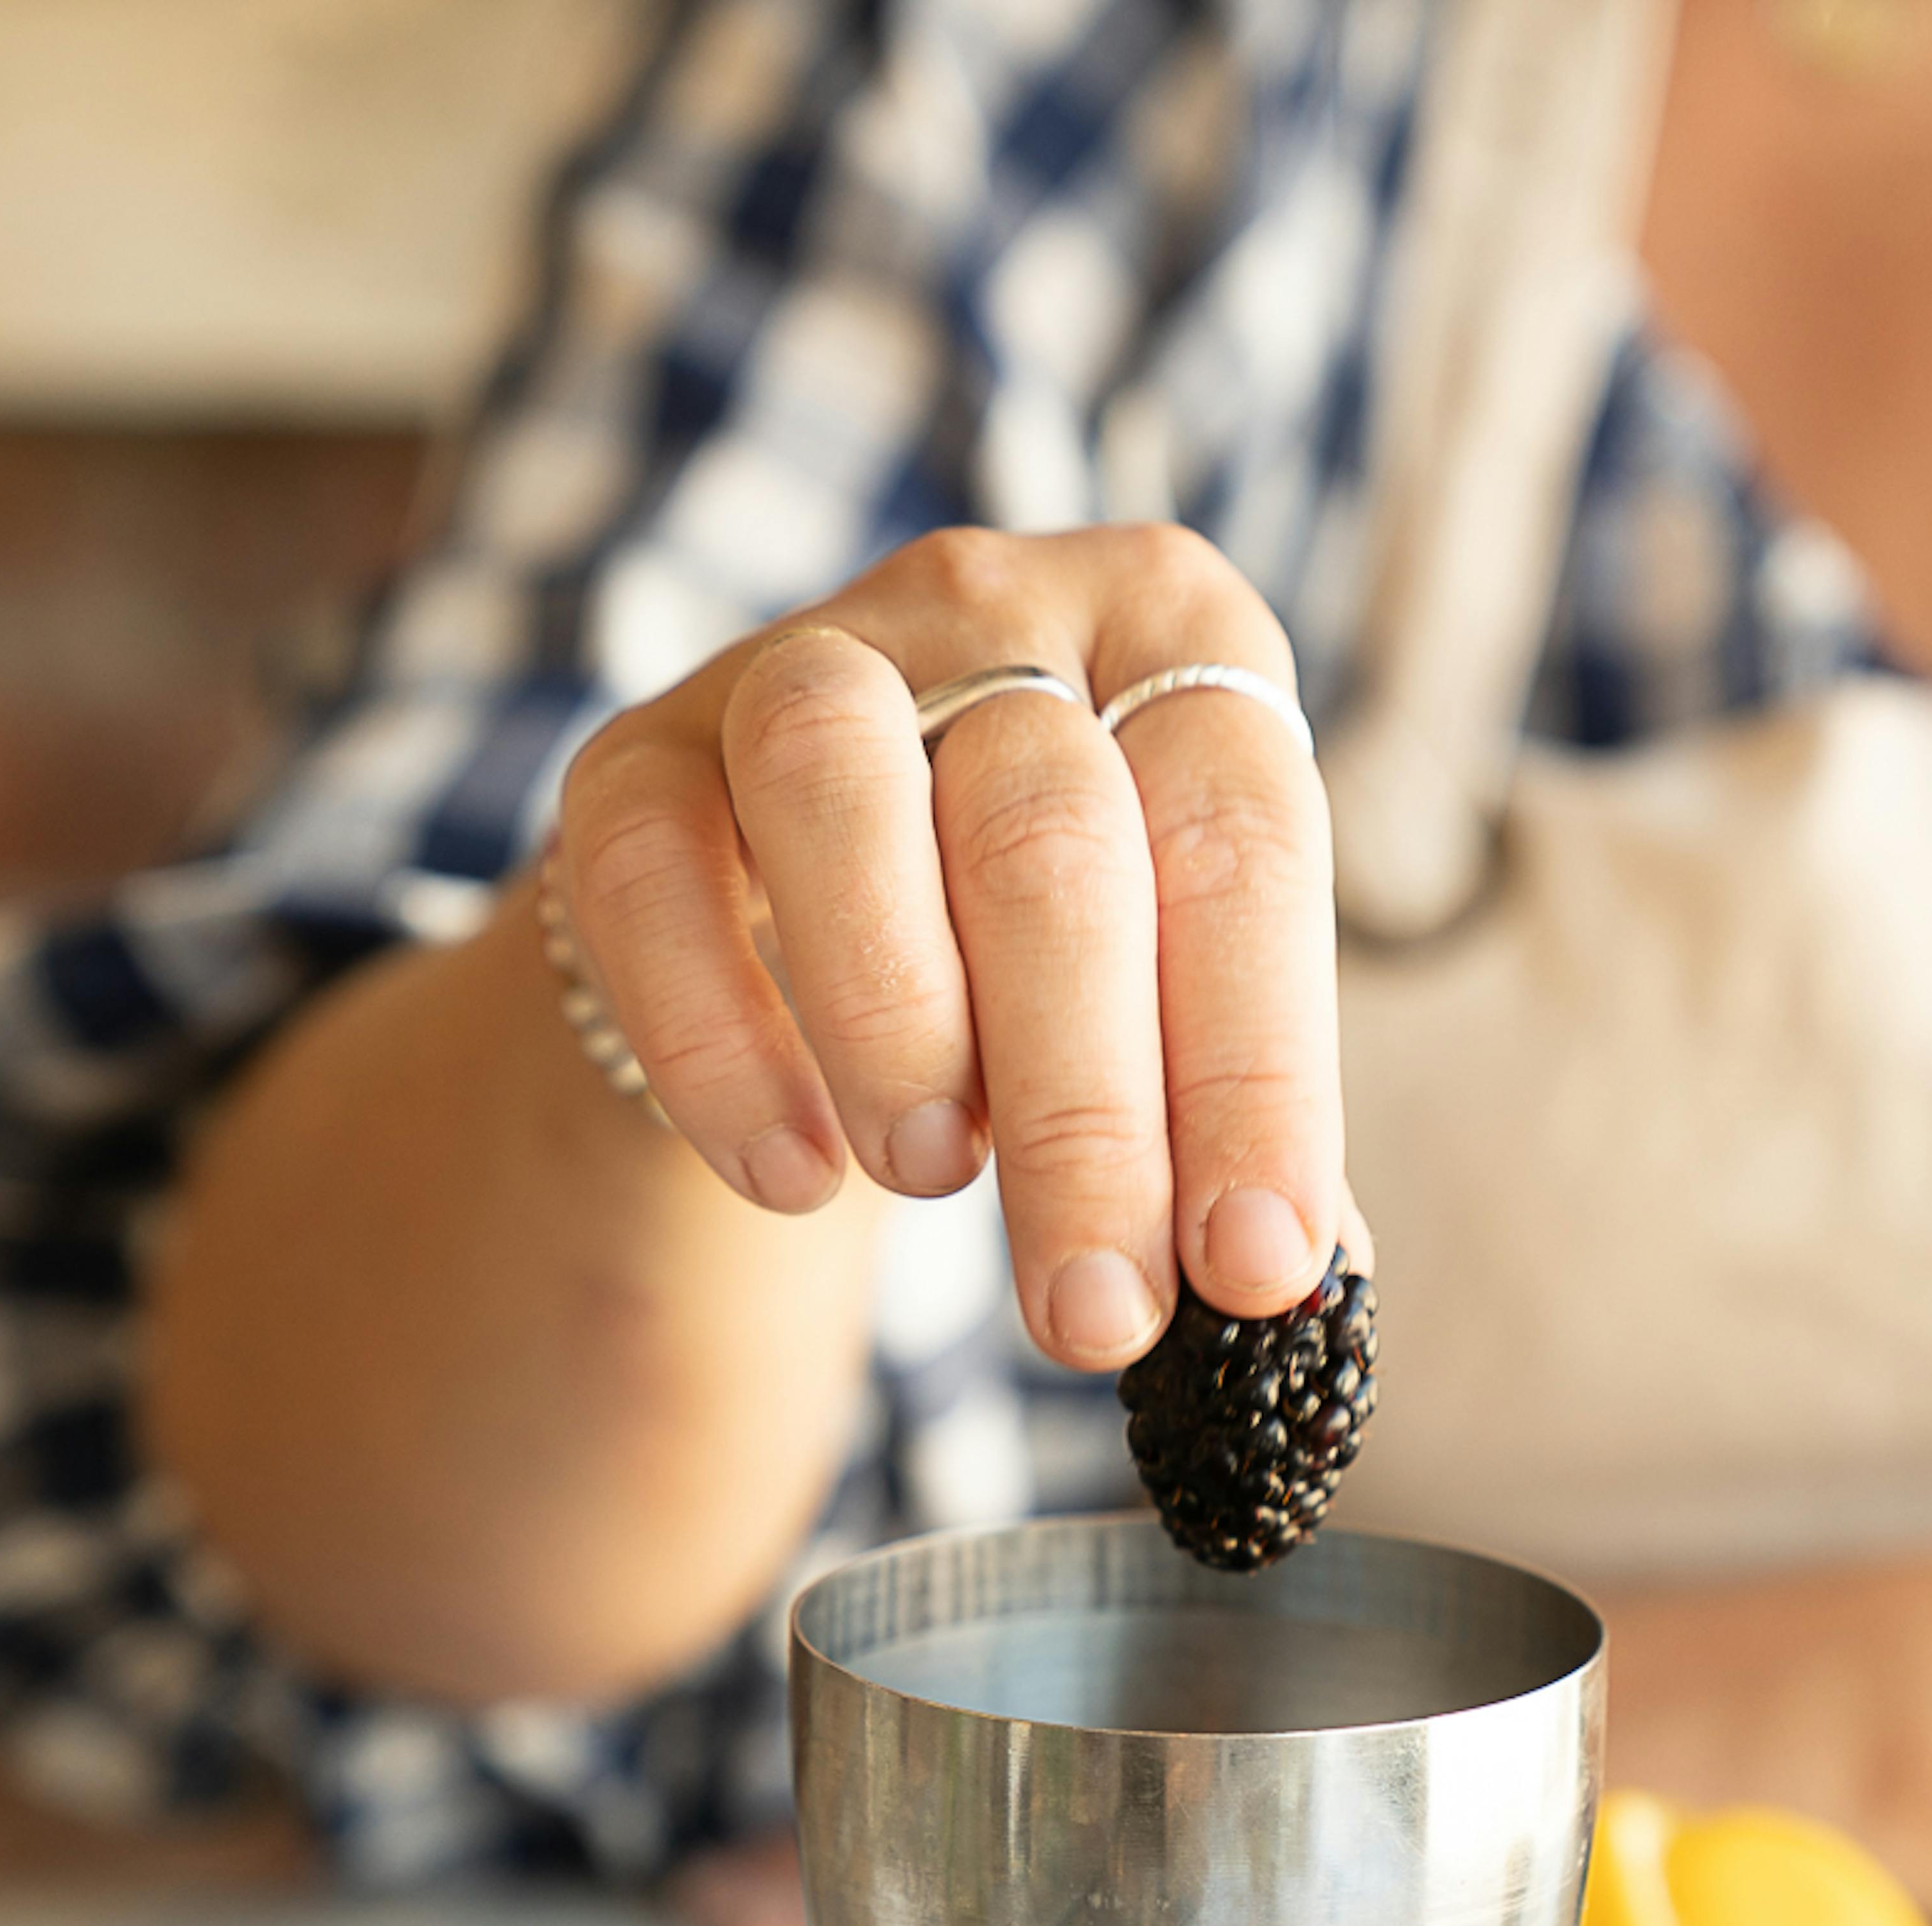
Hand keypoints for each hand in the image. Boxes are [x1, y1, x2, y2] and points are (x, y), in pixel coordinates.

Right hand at [552, 526, 1350, 1366]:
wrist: (807, 914)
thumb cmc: (1036, 968)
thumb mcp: (1158, 1006)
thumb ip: (1221, 1124)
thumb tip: (1293, 1292)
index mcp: (1178, 639)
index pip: (1240, 846)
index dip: (1257, 1072)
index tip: (1255, 1267)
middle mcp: (996, 606)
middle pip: (1050, 837)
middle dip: (1086, 1115)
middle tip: (1092, 1313)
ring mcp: (800, 661)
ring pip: (836, 788)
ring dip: (896, 1016)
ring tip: (931, 1177)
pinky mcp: (638, 757)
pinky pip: (652, 876)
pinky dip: (718, 1041)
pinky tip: (788, 1173)